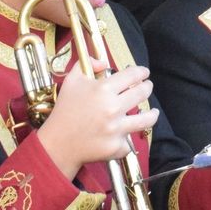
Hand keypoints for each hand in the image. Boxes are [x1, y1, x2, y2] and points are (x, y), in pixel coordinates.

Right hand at [36, 60, 155, 178]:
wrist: (57, 144)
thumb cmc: (64, 110)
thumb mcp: (71, 80)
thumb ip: (87, 64)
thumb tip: (104, 62)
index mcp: (103, 89)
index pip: (132, 75)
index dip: (141, 72)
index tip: (144, 72)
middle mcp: (113, 108)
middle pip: (142, 93)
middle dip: (147, 87)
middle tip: (147, 86)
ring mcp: (116, 129)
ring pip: (146, 119)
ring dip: (152, 114)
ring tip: (153, 112)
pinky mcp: (116, 147)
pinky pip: (129, 142)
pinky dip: (127, 139)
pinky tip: (125, 135)